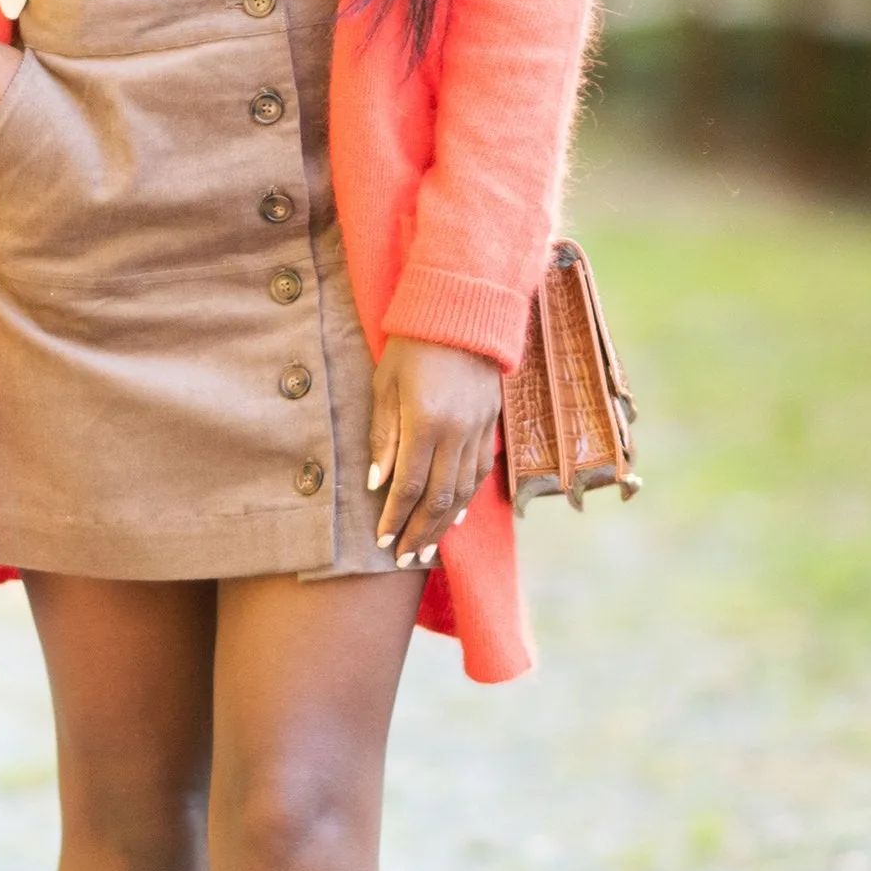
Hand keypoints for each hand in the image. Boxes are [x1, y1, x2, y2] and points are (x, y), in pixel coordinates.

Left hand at [367, 337, 501, 566]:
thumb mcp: (384, 384)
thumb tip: (379, 483)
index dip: (396, 517)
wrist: (462, 312)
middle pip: (440, 498)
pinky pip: (481, 472)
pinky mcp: (492, 424)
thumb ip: (383, 436)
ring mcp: (479, 430)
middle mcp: (457, 432)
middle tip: (404, 558)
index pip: (410, 485)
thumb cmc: (412, 344)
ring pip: (464, 491)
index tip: (383, 541)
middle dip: (420, 532)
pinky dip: (468, 499)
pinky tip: (456, 516)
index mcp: (425, 422)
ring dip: (445, 524)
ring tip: (428, 548)